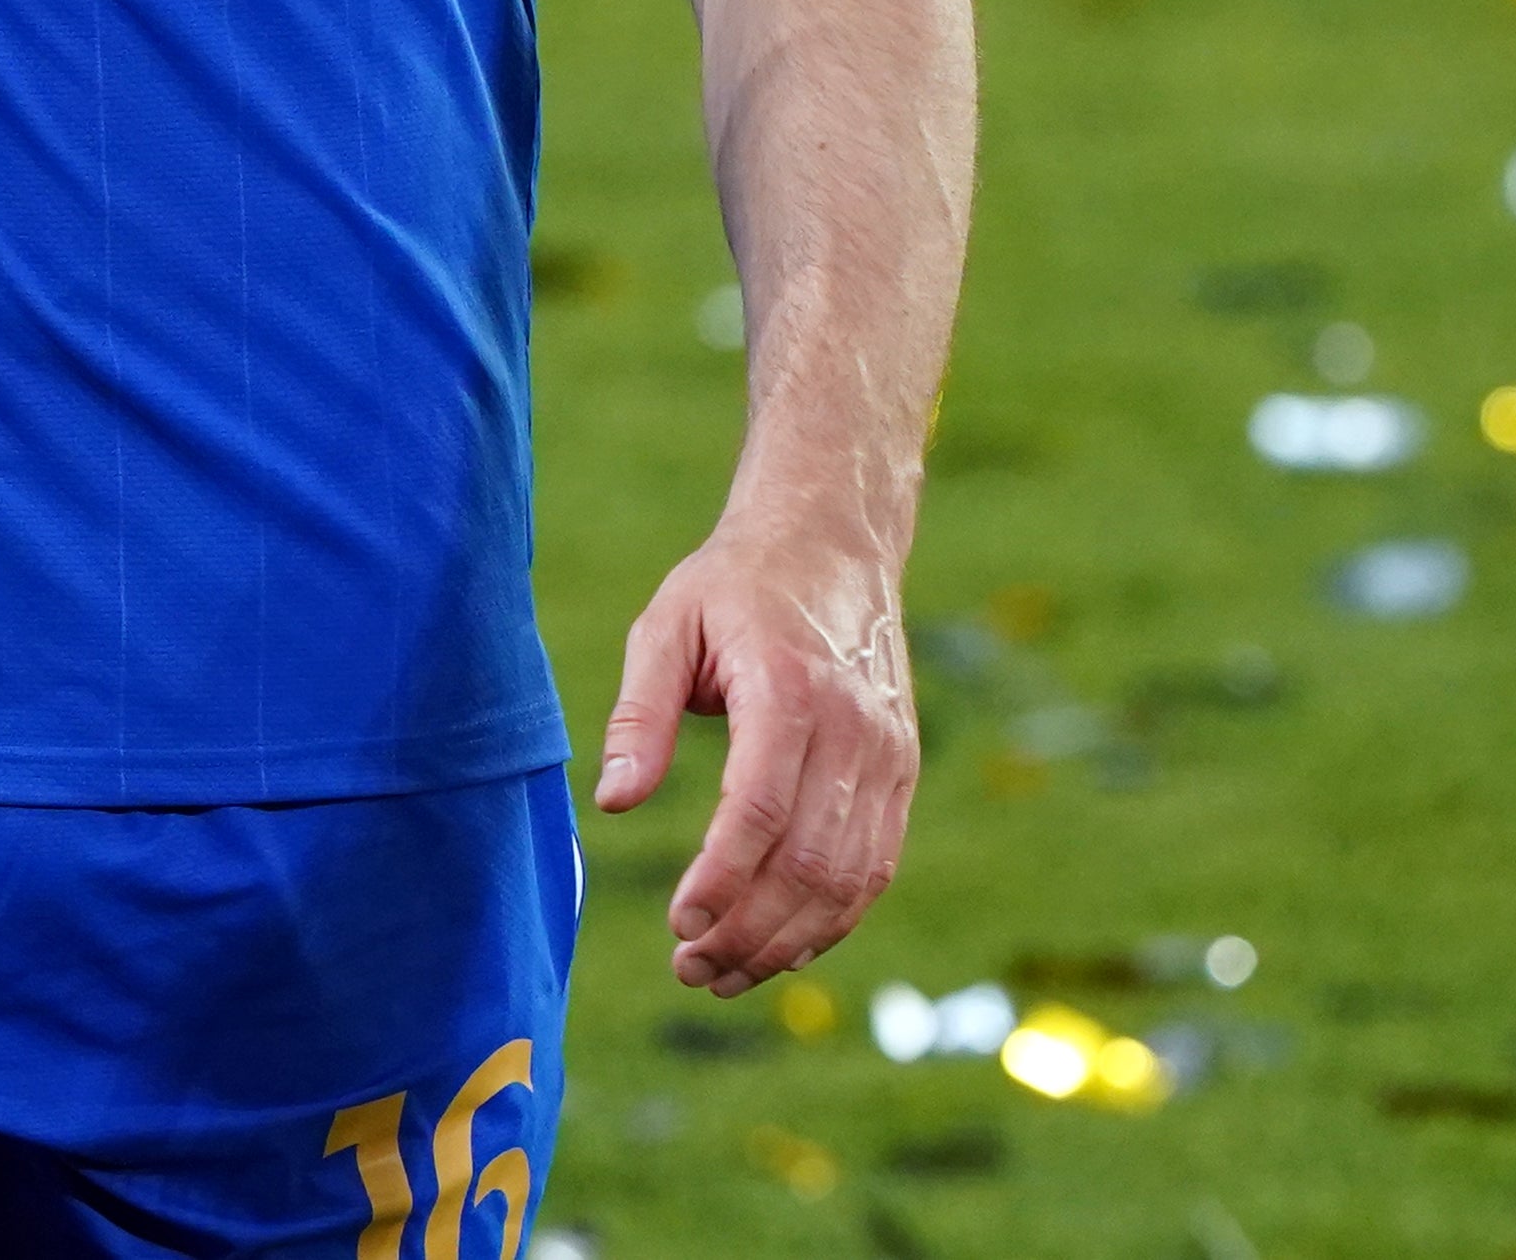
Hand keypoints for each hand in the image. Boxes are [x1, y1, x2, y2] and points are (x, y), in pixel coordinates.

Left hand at [596, 521, 917, 991]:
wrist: (834, 541)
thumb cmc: (734, 585)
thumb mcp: (666, 626)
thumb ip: (639, 717)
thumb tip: (613, 804)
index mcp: (788, 689)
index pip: (761, 809)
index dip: (722, 880)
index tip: (678, 924)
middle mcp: (852, 729)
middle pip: (808, 861)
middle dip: (747, 930)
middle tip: (688, 967)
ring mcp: (888, 755)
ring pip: (847, 879)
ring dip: (787, 941)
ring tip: (723, 973)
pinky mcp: (902, 772)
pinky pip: (874, 866)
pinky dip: (831, 920)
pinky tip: (781, 947)